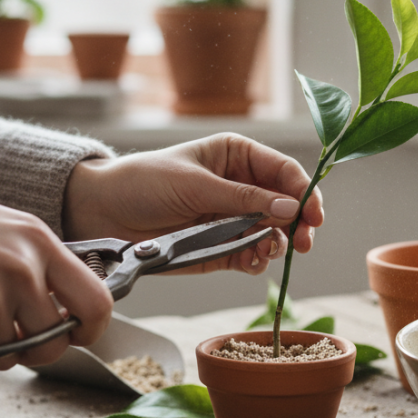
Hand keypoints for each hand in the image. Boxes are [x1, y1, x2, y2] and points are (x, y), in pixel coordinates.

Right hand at [0, 163, 112, 369]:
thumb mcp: (5, 230)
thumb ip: (40, 267)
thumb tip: (67, 310)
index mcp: (40, 244)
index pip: (95, 302)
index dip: (91, 329)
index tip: (79, 334)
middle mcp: (22, 271)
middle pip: (54, 342)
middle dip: (36, 350)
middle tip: (11, 335)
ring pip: (11, 355)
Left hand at [64, 133, 324, 274]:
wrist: (103, 211)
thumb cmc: (144, 182)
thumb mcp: (195, 184)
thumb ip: (243, 199)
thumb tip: (289, 208)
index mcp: (237, 156)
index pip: (283, 171)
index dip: (303, 191)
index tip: (313, 214)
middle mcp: (240, 187)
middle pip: (286, 205)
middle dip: (298, 224)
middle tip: (304, 242)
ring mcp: (232, 219)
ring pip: (273, 233)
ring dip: (277, 244)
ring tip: (266, 251)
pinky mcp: (221, 248)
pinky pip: (251, 255)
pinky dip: (257, 260)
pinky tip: (252, 261)